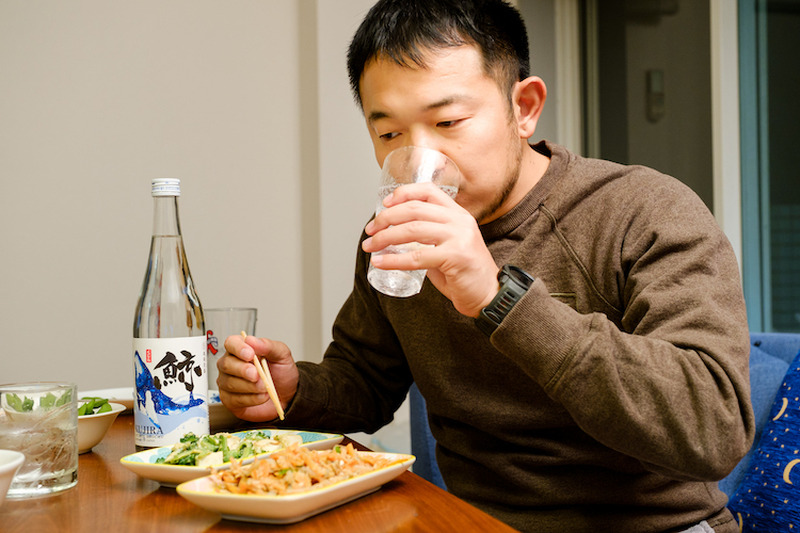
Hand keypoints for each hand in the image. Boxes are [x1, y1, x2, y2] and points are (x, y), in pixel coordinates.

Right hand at [216, 334, 298, 421]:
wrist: (287, 396)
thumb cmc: (281, 373)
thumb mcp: (282, 355)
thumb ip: (268, 346)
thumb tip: (251, 340)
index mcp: (242, 349)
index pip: (231, 343)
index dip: (238, 348)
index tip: (250, 354)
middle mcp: (231, 364)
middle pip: (226, 364)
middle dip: (242, 370)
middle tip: (257, 375)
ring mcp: (227, 382)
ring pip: (229, 383)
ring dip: (250, 386)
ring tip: (265, 387)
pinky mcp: (229, 400)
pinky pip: (234, 399)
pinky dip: (251, 398)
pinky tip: (262, 396)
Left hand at [362, 182, 498, 316]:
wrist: (489, 296)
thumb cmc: (466, 274)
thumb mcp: (448, 247)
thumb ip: (428, 239)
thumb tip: (395, 236)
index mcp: (458, 215)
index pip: (428, 191)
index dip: (403, 193)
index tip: (385, 204)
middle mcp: (460, 221)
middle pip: (414, 209)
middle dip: (386, 218)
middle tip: (371, 230)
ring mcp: (459, 237)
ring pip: (412, 230)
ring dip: (385, 237)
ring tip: (370, 246)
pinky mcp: (455, 257)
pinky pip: (416, 256)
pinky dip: (393, 260)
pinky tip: (380, 262)